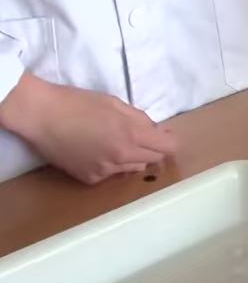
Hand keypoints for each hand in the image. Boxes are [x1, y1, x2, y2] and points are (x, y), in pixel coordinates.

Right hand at [0, 73, 177, 183]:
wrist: (42, 115)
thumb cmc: (79, 103)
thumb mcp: (117, 104)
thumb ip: (141, 119)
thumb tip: (158, 131)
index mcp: (132, 134)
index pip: (168, 147)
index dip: (170, 141)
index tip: (166, 136)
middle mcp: (123, 157)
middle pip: (154, 159)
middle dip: (153, 148)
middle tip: (141, 136)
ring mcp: (106, 170)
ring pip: (134, 168)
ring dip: (134, 157)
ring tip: (116, 142)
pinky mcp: (91, 179)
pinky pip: (113, 174)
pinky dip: (112, 164)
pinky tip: (98, 151)